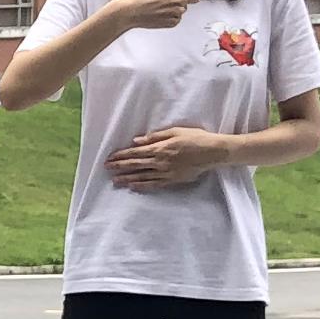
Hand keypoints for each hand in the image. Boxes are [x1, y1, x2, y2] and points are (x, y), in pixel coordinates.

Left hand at [107, 124, 231, 189]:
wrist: (213, 152)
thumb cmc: (195, 138)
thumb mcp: (175, 131)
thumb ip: (155, 137)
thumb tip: (137, 141)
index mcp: (159, 148)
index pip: (135, 152)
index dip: (121, 155)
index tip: (110, 158)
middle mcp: (160, 161)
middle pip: (135, 165)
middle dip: (119, 167)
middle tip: (107, 169)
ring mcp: (166, 172)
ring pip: (142, 176)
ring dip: (127, 178)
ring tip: (115, 181)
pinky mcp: (173, 180)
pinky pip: (154, 184)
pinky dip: (142, 186)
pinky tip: (133, 187)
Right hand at [108, 0, 236, 32]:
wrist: (129, 10)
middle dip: (182, 0)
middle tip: (163, 1)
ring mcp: (178, 10)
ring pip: (182, 11)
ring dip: (172, 10)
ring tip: (156, 8)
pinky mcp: (173, 21)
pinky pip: (176, 20)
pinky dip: (168, 19)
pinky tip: (157, 17)